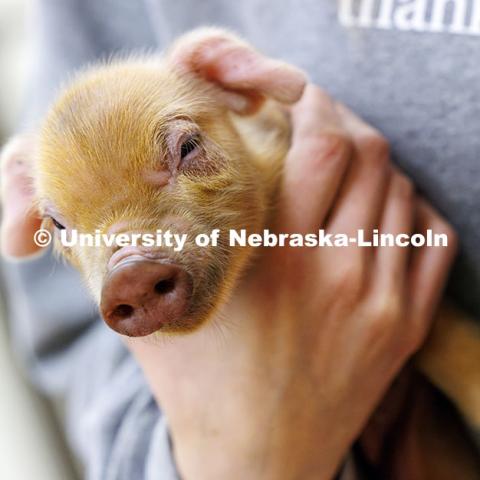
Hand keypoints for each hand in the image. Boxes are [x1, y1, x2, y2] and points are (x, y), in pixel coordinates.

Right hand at [125, 86, 456, 479]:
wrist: (258, 463)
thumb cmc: (203, 387)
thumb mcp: (161, 312)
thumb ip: (147, 248)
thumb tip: (132, 190)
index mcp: (274, 262)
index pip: (321, 146)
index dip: (315, 104)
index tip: (299, 97)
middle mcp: (337, 275)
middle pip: (371, 156)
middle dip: (346, 122)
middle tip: (321, 123)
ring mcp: (381, 302)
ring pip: (403, 192)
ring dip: (376, 165)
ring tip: (346, 167)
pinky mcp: (405, 327)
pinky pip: (434, 239)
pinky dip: (413, 209)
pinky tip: (382, 211)